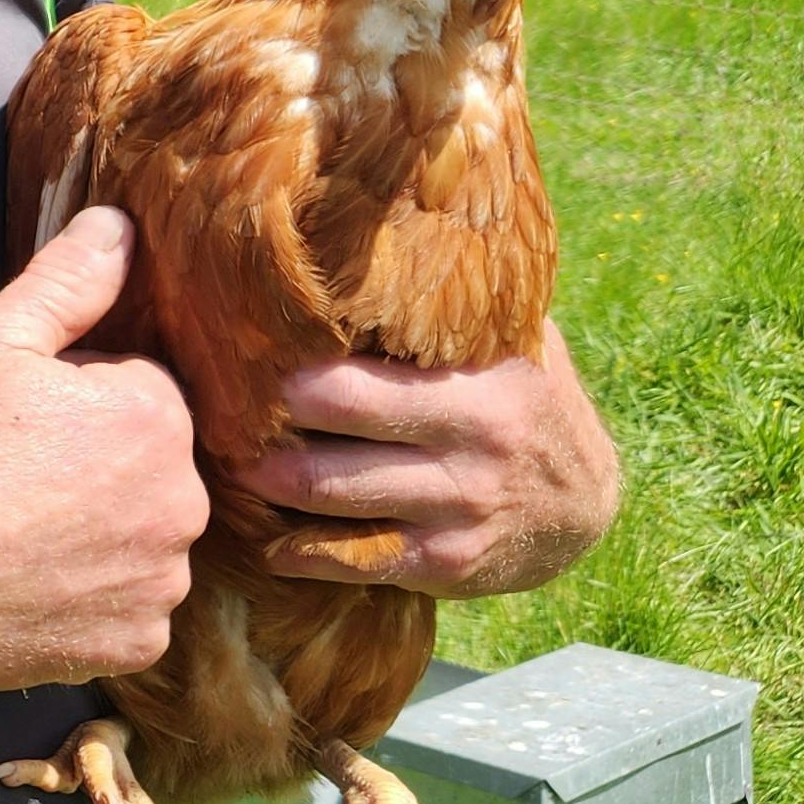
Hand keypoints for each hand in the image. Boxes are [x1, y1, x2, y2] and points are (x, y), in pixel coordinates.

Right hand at [0, 209, 206, 696]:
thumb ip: (68, 281)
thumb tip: (120, 225)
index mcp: (154, 419)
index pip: (138, 389)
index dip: (73, 397)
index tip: (14, 420)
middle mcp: (179, 507)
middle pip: (147, 467)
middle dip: (95, 464)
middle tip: (8, 477)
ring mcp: (156, 586)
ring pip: (140, 539)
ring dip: (97, 534)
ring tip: (12, 534)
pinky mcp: (127, 646)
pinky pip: (126, 609)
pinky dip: (87, 599)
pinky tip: (26, 583)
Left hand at [242, 321, 619, 597]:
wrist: (586, 504)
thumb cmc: (525, 397)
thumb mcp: (509, 341)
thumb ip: (448, 306)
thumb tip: (368, 237)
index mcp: (479, 386)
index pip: (362, 372)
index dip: (290, 361)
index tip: (239, 345)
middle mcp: (470, 448)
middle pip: (334, 424)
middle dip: (266, 411)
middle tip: (216, 396)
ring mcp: (456, 510)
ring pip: (328, 494)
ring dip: (264, 476)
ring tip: (224, 452)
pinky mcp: (443, 565)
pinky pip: (350, 560)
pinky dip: (295, 551)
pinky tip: (262, 535)